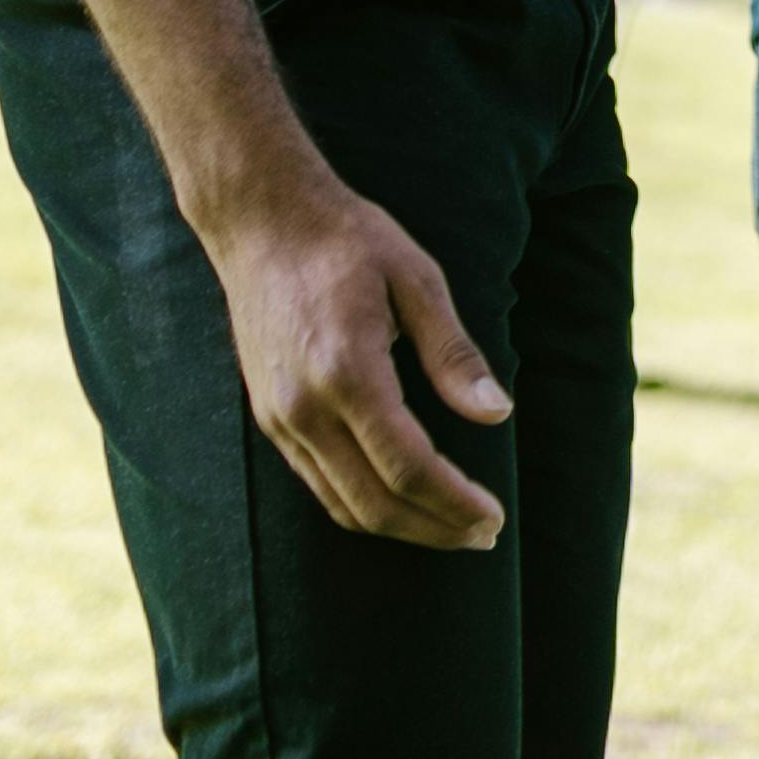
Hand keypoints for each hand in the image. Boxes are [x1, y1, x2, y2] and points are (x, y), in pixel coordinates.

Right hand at [206, 172, 513, 545]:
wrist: (262, 221)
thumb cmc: (348, 240)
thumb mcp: (417, 278)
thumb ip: (453, 354)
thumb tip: (496, 412)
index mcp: (348, 371)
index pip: (409, 467)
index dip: (455, 503)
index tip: (494, 518)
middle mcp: (306, 407)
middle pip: (375, 502)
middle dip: (435, 529)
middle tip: (483, 537)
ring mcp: (280, 418)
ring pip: (342, 504)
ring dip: (400, 528)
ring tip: (451, 529)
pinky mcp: (269, 418)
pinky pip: (318, 484)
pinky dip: (361, 506)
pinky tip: (399, 502)